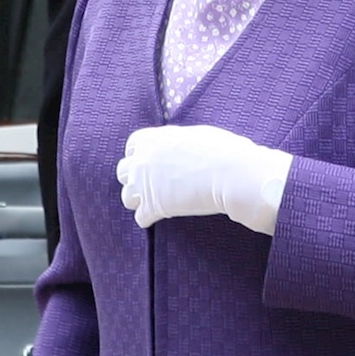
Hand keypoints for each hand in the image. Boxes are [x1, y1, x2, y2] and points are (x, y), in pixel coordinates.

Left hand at [116, 123, 290, 234]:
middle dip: (134, 178)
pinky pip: (140, 218)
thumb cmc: (224, 152)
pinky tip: (157, 219)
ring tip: (151, 204)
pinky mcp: (153, 206)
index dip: (141, 155)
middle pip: (123, 171)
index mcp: (155, 138)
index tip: (151, 162)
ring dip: (138, 200)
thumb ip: (180, 142)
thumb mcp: (198, 135)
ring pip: (127, 197)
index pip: (133, 145)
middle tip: (149, 185)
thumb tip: (184, 148)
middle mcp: (143, 159)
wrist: (231, 174)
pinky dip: (148, 219)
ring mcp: (145, 184)